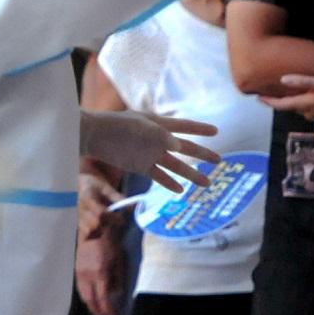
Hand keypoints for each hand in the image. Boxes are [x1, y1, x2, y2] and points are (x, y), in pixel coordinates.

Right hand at [75, 232, 124, 314]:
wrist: (94, 230)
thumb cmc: (110, 244)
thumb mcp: (119, 261)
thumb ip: (117, 279)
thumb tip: (116, 294)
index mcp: (100, 274)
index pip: (103, 299)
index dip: (107, 310)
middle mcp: (87, 276)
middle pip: (90, 301)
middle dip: (98, 312)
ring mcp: (80, 273)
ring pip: (83, 296)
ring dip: (91, 305)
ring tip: (99, 311)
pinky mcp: (76, 270)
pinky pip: (80, 288)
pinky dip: (86, 296)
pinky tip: (92, 298)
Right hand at [77, 172, 124, 241]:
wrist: (76, 183)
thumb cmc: (92, 184)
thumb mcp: (106, 188)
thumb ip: (118, 198)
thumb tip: (134, 206)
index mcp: (87, 198)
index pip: (100, 214)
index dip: (113, 218)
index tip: (121, 219)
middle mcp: (80, 209)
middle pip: (95, 226)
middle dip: (107, 225)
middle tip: (114, 219)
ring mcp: (76, 218)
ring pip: (90, 232)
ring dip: (100, 230)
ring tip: (105, 222)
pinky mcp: (76, 223)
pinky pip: (86, 235)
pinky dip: (94, 233)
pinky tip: (98, 226)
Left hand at [84, 111, 221, 193]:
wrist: (94, 136)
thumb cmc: (118, 126)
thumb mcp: (142, 127)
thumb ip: (161, 136)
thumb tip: (178, 146)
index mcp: (160, 124)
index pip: (185, 126)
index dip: (200, 128)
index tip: (216, 131)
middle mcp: (158, 140)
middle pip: (185, 148)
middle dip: (202, 154)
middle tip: (219, 160)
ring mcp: (150, 154)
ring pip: (175, 166)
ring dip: (190, 174)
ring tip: (206, 183)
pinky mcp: (141, 166)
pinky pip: (159, 176)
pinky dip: (169, 183)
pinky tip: (180, 190)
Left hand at [262, 73, 313, 122]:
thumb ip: (302, 81)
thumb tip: (282, 79)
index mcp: (305, 103)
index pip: (282, 104)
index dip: (269, 102)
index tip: (259, 98)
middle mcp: (308, 112)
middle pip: (289, 107)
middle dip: (280, 101)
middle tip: (270, 94)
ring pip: (299, 108)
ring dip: (292, 101)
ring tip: (288, 93)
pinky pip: (308, 109)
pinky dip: (303, 103)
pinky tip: (306, 96)